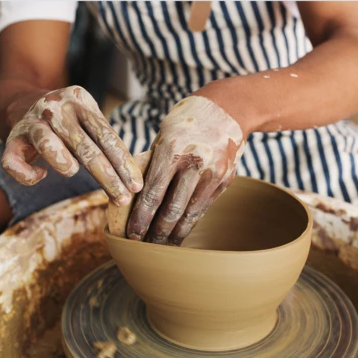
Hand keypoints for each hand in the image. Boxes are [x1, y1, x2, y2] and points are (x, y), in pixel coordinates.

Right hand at [1, 86, 142, 205]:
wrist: (26, 101)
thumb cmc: (69, 120)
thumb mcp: (89, 119)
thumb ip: (106, 142)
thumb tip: (132, 179)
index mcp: (80, 100)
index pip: (106, 136)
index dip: (123, 164)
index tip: (136, 186)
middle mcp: (55, 108)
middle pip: (84, 147)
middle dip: (107, 177)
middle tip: (122, 198)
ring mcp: (31, 122)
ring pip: (47, 146)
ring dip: (65, 165)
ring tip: (72, 172)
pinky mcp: (12, 138)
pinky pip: (13, 162)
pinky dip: (27, 175)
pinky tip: (41, 175)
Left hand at [126, 95, 245, 244]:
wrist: (228, 109)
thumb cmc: (186, 121)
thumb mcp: (163, 135)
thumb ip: (150, 163)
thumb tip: (129, 195)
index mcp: (173, 149)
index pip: (153, 192)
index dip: (141, 218)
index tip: (132, 235)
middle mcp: (195, 162)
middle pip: (172, 209)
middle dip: (156, 233)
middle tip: (144, 248)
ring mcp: (213, 173)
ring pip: (190, 213)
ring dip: (174, 234)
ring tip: (162, 248)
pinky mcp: (225, 180)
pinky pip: (203, 207)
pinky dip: (190, 222)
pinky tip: (180, 232)